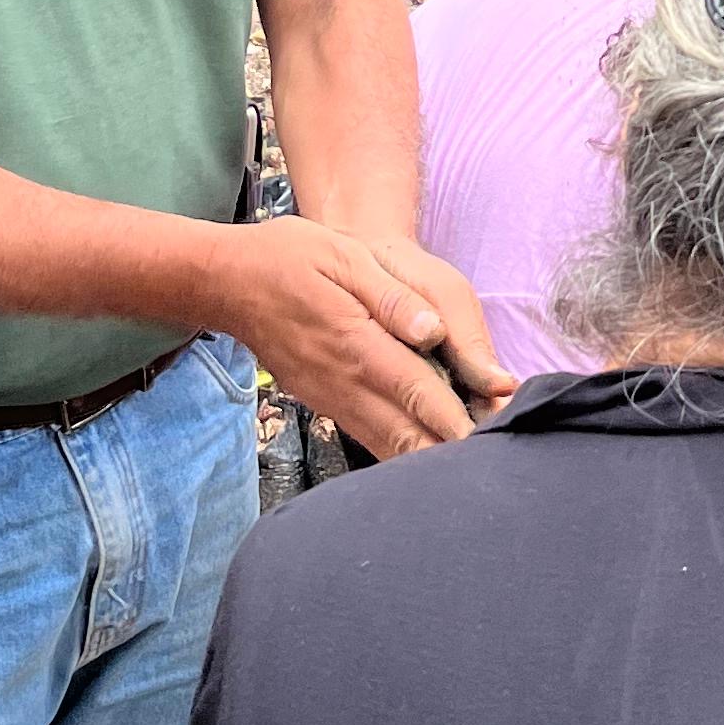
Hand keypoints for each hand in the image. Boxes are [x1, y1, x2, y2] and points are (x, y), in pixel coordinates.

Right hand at [215, 216, 492, 455]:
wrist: (228, 281)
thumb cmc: (290, 258)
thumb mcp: (346, 258)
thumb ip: (394, 298)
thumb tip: (435, 332)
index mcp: (358, 344)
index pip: (419, 392)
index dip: (457, 421)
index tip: (493, 441)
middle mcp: (345, 383)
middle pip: (407, 436)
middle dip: (451, 453)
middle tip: (495, 464)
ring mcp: (331, 399)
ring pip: (388, 447)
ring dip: (429, 460)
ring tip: (474, 466)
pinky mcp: (323, 403)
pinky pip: (369, 437)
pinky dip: (401, 453)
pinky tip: (428, 455)